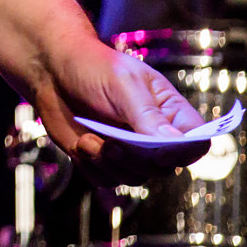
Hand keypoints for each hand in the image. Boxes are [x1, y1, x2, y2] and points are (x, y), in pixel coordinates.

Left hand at [32, 34, 208, 182]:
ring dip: (110, 163)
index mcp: (169, 111)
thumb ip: (148, 115)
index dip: (184, 153)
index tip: (159, 150)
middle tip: (112, 144)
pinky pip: (106, 180)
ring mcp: (129, 149)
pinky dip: (91, 167)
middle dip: (136, 160)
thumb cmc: (91, 66)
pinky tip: (80, 143)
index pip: (196, 143)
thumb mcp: (123, 84)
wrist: (50, 69)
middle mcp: (153, 135)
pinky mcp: (103, 159)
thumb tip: (174, 145)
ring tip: (89, 140)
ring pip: (135, 178)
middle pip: (164, 168)